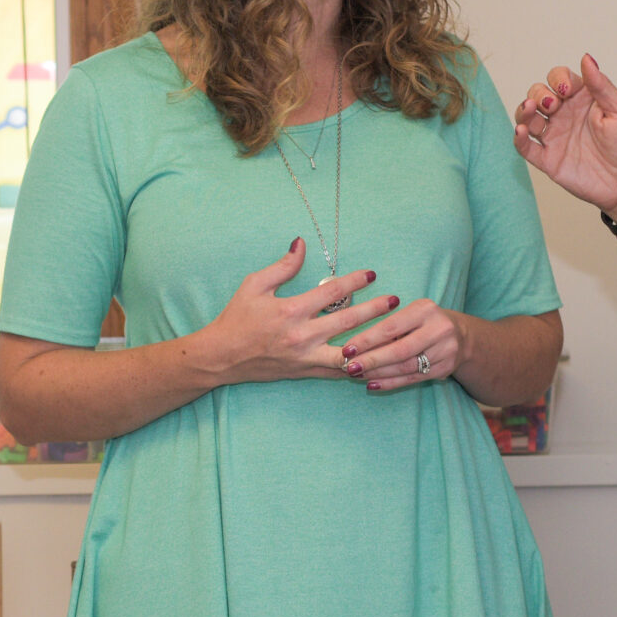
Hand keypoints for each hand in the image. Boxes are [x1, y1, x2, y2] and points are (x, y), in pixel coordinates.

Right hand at [200, 239, 399, 384]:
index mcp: (290, 310)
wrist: (221, 357)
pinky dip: (357, 366)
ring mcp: (305, 357)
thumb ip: (283, 266)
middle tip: (395, 301)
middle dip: (375, 310)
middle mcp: (301, 336)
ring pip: (349, 352)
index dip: (355, 281)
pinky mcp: (305, 372)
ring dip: (373, 343)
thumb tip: (302, 244)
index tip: (372, 274)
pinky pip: (337, 371)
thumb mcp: (254, 285)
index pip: (331, 292)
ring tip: (393, 333)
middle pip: (348, 321)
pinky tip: (375, 360)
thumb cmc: (236, 318)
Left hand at [339, 298, 464, 393]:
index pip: (391, 327)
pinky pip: (412, 379)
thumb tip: (354, 347)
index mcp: (425, 310)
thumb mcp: (410, 314)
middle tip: (349, 367)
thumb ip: (388, 326)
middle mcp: (439, 329)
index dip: (367, 340)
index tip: (347, 349)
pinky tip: (373, 384)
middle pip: (399, 350)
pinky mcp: (445, 368)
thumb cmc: (423, 322)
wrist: (460, 334)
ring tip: (357, 375)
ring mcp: (445, 351)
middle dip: (372, 360)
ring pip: (405, 367)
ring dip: (378, 373)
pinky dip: (390, 383)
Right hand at [514, 55, 616, 224]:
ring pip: (527, 117)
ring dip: (524, 110)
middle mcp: (564, 115)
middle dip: (540, 94)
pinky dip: (519, 138)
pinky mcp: (548, 159)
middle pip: (538, 94)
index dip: (558, 78)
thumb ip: (601, 86)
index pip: (559, 78)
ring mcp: (554, 136)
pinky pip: (526, 147)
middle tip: (554, 105)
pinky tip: (522, 131)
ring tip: (530, 109)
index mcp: (582, 99)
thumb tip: (587, 58)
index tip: (567, 88)